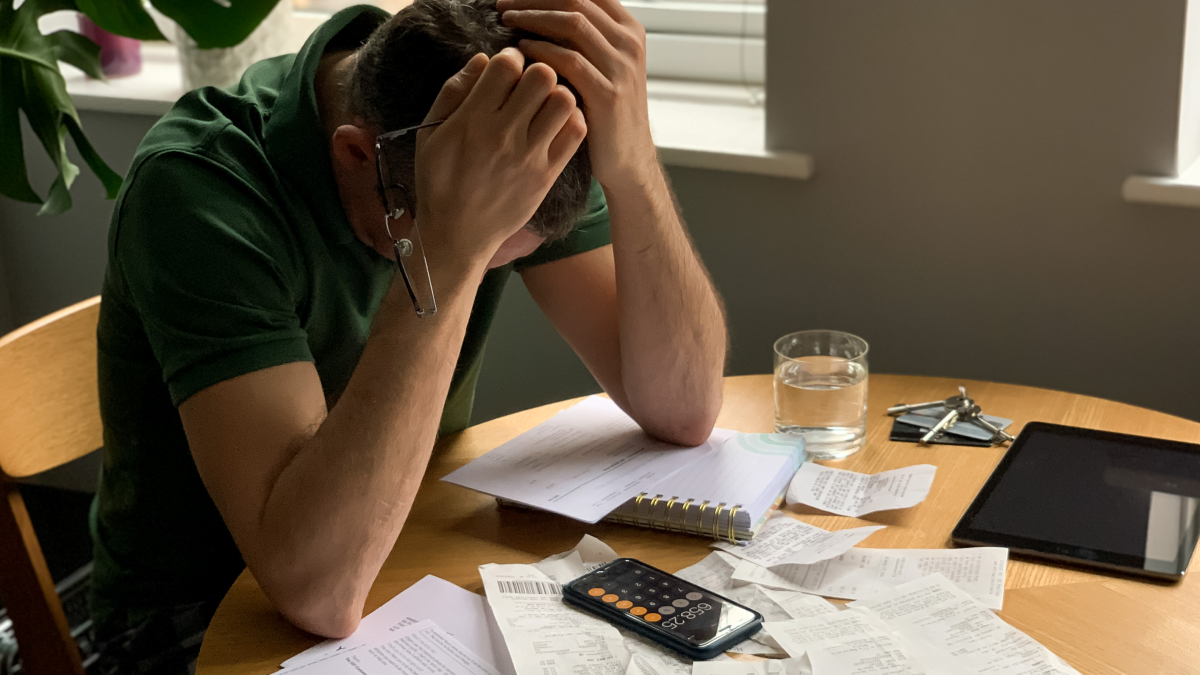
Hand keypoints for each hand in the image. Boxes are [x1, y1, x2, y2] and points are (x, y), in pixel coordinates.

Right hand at [414, 48, 586, 264]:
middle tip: (531, 82)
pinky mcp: (547, 175)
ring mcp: (529, 157)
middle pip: (542, 77)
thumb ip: (454, 92)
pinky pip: (575, 133)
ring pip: (564, 101)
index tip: (509, 66)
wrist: (457, 235)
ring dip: (558, 94)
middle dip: (538, 70)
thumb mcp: (430, 133)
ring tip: (545, 104)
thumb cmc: (439, 182)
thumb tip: (483, 59)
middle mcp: (504, 135)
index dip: (511, 56)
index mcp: (472, 120)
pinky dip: (571, 120)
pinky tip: (555, 125)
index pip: (507, 65)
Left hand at [497, 0, 656, 187]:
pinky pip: (569, 61)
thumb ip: (585, 37)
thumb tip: (543, 10)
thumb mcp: (604, 65)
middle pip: (576, 0)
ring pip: (572, 23)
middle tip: (503, 4)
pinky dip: (541, 51)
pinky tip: (521, 52)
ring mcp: (622, 68)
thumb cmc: (605, 111)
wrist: (627, 159)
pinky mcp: (608, 94)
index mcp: (629, 29)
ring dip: (533, 17)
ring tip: (507, 21)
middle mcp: (629, 43)